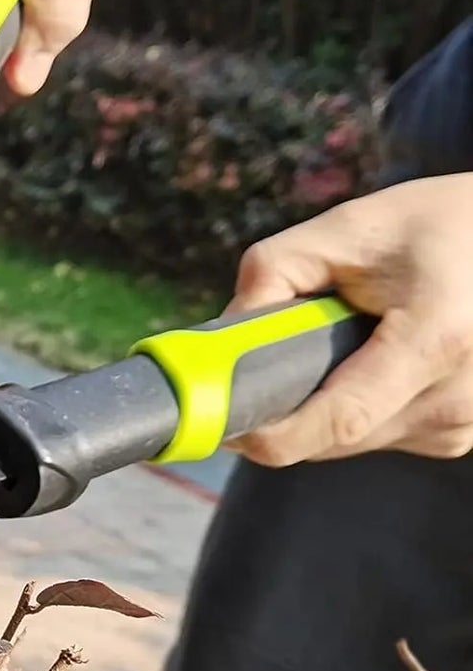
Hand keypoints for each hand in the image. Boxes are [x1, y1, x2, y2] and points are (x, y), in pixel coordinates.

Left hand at [227, 174, 472, 464]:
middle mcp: (457, 395)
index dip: (269, 431)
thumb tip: (222, 338)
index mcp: (436, 339)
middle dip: (283, 409)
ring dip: (318, 407)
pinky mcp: (458, 435)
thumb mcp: (346, 229)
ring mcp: (464, 423)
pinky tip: (367, 362)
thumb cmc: (432, 227)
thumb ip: (272, 274)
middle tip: (262, 362)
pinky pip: (374, 437)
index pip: (338, 419)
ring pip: (347, 443)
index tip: (223, 422)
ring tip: (337, 346)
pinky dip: (352, 408)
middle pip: (331, 439)